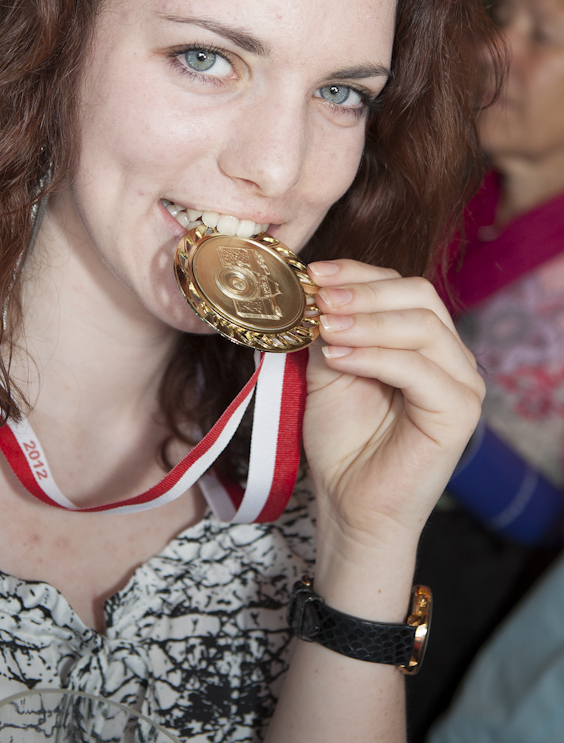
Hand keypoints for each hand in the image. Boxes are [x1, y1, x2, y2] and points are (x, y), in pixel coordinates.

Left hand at [303, 258, 482, 562]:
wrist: (349, 501)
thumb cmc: (342, 438)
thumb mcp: (329, 368)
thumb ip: (332, 329)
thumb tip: (316, 289)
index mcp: (423, 338)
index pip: (400, 284)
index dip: (357, 273)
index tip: (312, 274)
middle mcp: (450, 354)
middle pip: (419, 295)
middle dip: (364, 292)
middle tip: (320, 300)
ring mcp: (462, 382)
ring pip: (422, 326)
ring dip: (366, 321)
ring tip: (325, 328)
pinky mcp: (459, 412)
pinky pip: (419, 369)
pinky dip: (375, 356)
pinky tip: (339, 357)